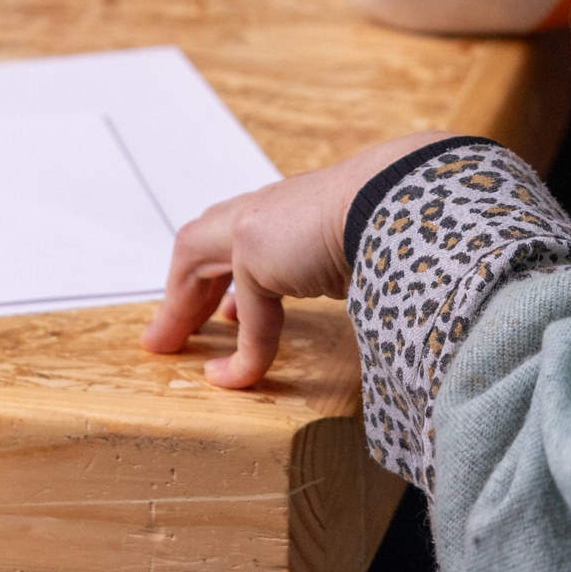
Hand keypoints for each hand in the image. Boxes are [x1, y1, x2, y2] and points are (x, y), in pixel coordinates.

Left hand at [143, 131, 455, 387]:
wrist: (406, 191)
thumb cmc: (405, 215)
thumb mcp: (371, 246)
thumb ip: (353, 264)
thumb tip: (377, 295)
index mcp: (297, 204)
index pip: (243, 233)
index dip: (224, 272)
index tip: (225, 310)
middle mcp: (271, 207)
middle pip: (200, 244)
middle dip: (183, 290)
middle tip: (168, 332)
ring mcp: (256, 222)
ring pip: (194, 259)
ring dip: (180, 307)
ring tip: (164, 345)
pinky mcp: (253, 245)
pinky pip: (250, 316)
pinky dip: (242, 355)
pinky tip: (231, 380)